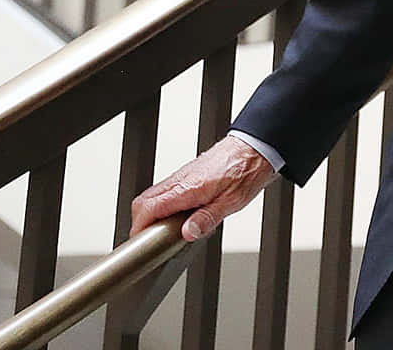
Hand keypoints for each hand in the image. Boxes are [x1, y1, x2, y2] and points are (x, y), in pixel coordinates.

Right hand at [129, 134, 276, 241]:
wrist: (254, 148)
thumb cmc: (246, 171)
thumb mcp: (231, 202)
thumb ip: (206, 219)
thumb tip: (187, 233)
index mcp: (188, 187)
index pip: (148, 208)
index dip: (139, 228)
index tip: (141, 243)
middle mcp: (180, 180)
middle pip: (143, 202)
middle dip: (141, 223)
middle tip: (151, 241)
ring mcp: (181, 176)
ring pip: (152, 196)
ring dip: (152, 214)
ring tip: (164, 232)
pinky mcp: (186, 175)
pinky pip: (165, 191)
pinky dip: (162, 206)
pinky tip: (177, 216)